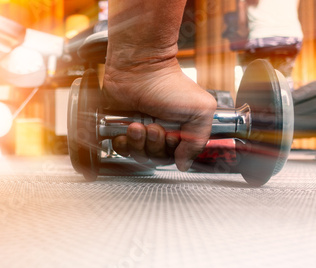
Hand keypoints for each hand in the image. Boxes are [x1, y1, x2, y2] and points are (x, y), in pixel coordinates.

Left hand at [102, 59, 216, 170]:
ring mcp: (140, 132)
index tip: (171, 136)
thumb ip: (198, 141)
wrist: (140, 69)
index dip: (171, 152)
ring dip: (138, 143)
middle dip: (154, 145)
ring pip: (138, 155)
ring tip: (138, 125)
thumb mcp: (199, 110)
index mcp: (179, 131)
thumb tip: (185, 164)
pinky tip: (127, 128)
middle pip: (155, 159)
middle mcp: (160, 134)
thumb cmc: (169, 84)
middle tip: (155, 127)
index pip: (175, 157)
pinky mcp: (122, 129)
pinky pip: (121, 149)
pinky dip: (123, 143)